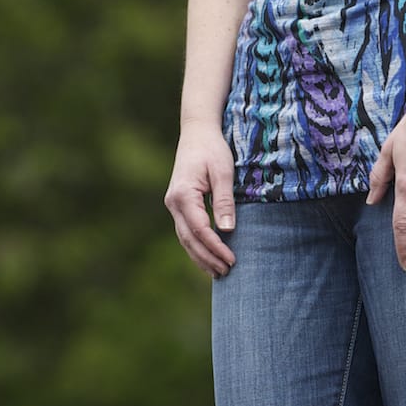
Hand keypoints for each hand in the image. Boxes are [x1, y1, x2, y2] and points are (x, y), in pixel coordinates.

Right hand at [165, 125, 237, 276]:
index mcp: (183, 194)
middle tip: (226, 272)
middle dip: (207, 258)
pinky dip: (196, 247)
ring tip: (218, 272)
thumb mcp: (223, 172)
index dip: (216, 247)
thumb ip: (224, 201)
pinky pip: (185, 232)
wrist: (197, 133)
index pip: (200, 229)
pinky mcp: (178, 206)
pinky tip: (208, 258)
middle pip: (189, 239)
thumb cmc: (212, 149)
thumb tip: (228, 230)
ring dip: (200, 257)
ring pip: (184, 239)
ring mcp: (173, 205)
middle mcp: (173, 202)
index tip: (232, 259)